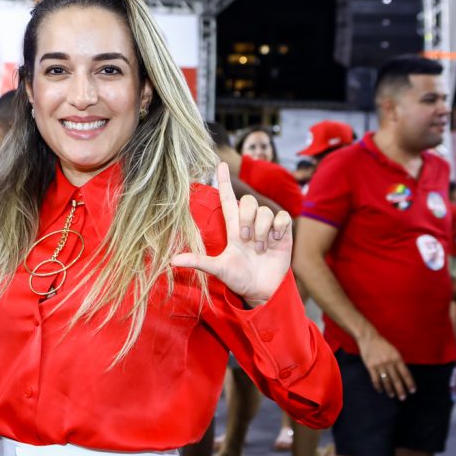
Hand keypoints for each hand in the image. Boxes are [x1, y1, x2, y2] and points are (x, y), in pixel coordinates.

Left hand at [171, 162, 292, 305]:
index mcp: (233, 228)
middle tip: (246, 240)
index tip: (221, 164)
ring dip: (261, 231)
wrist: (263, 291)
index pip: (227, 199)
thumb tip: (173, 260)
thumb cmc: (239, 279)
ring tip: (260, 248)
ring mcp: (266, 227)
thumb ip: (199, 262)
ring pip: (264, 211)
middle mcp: (249, 224)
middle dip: (246, 219)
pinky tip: (275, 242)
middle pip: (247, 201)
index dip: (224, 182)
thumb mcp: (218, 269)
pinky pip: (282, 217)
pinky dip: (279, 229)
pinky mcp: (282, 233)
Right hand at [357, 326, 414, 399]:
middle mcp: (389, 362)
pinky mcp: (370, 366)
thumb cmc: (383, 345)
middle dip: (400, 390)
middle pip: (396, 379)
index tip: (412, 391)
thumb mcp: (394, 351)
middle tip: (403, 398)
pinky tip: (380, 390)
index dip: (409, 383)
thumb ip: (398, 362)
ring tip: (392, 395)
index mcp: (397, 358)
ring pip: (386, 381)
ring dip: (389, 389)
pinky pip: (375, 379)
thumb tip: (404, 375)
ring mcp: (379, 365)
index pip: (405, 373)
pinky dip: (378, 386)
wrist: (368, 338)